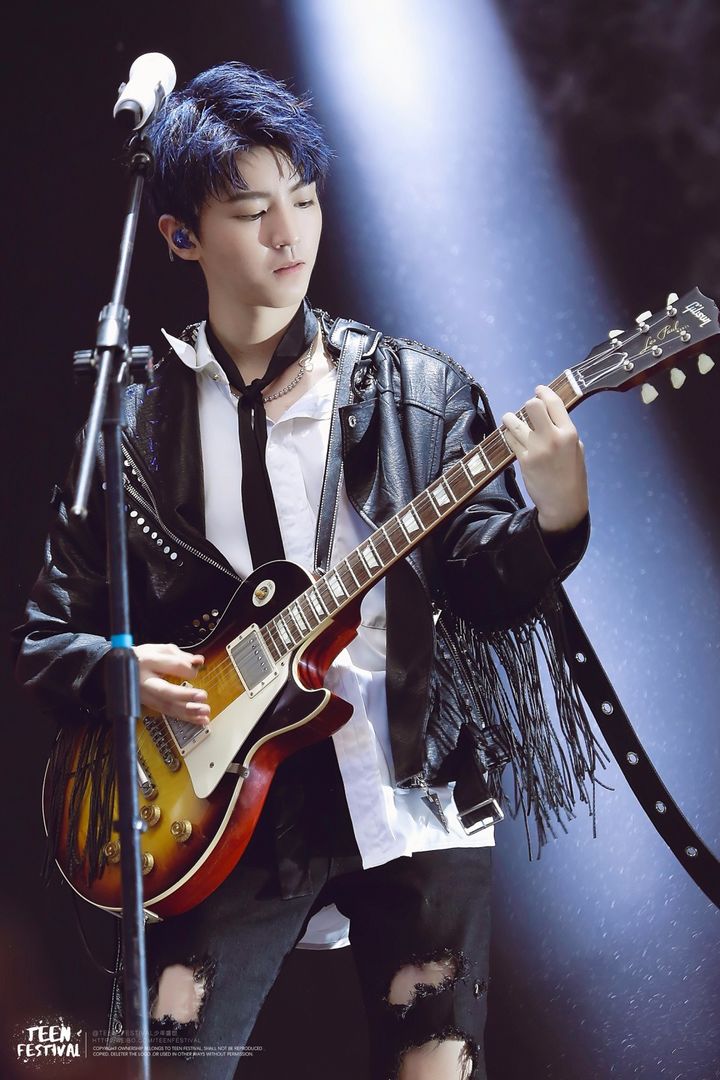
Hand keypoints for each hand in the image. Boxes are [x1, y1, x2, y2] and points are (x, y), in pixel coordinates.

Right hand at [133, 643, 209, 725]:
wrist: (117, 670)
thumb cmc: (140, 658)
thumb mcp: (158, 649)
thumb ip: (180, 655)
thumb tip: (198, 661)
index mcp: (148, 661)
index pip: (171, 665)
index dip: (188, 669)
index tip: (197, 669)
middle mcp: (145, 681)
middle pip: (166, 691)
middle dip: (186, 696)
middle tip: (202, 696)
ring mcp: (145, 696)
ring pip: (167, 707)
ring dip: (188, 711)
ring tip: (204, 711)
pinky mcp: (149, 705)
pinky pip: (168, 713)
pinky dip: (184, 717)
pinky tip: (197, 719)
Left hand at [502, 385, 588, 532]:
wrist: (564, 504)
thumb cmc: (572, 475)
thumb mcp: (576, 448)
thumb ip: (564, 429)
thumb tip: (550, 412)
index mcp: (569, 433)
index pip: (553, 402)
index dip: (543, 392)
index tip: (538, 390)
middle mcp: (552, 438)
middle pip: (532, 406)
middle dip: (528, 405)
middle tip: (528, 411)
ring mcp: (535, 449)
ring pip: (514, 421)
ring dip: (511, 418)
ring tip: (512, 421)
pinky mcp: (523, 460)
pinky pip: (509, 439)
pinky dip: (509, 435)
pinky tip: (512, 436)